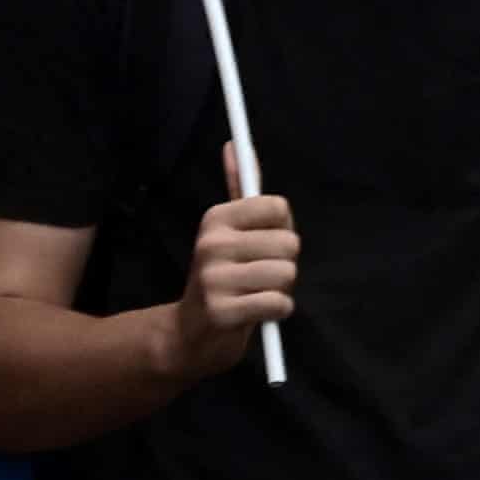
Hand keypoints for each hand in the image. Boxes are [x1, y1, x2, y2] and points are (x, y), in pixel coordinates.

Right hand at [157, 144, 295, 381]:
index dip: (281, 230)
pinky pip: (278, 304)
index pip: (279, 208)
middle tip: (257, 276)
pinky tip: (255, 313)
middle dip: (284, 264)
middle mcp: (211, 244)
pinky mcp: (222, 312)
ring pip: (287, 274)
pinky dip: (276, 312)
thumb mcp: (228, 230)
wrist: (189, 333)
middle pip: (290, 243)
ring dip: (280, 290)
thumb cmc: (222, 275)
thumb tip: (237, 145)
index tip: (260, 244)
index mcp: (216, 219)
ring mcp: (214, 278)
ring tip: (254, 294)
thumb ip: (238, 187)